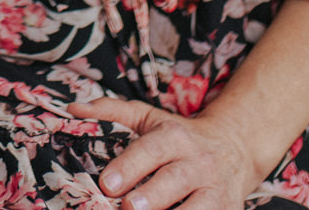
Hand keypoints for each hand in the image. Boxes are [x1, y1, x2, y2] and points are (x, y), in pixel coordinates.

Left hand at [68, 96, 262, 209]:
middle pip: (175, 180)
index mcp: (175, 137)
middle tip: (128, 208)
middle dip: (151, 196)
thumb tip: (74, 109)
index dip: (129, 167)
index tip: (106, 184)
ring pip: (199, 207)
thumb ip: (113, 112)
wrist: (235, 147)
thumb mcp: (150, 118)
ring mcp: (215, 189)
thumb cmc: (181, 136)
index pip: (151, 150)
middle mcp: (198, 162)